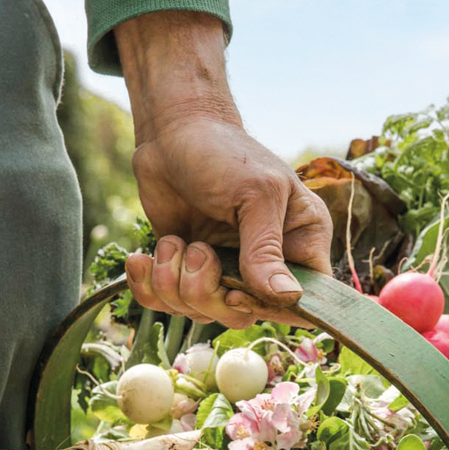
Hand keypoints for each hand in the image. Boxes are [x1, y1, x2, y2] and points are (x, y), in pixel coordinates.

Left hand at [114, 12, 332, 328]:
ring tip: (172, 243)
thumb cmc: (223, 152)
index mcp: (301, 241)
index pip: (304, 301)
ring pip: (204, 313)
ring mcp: (227, 270)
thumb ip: (266, 248)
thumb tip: (288, 297)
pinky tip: (143, 258)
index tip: (236, 291)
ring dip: (175, 283)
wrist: (172, 135)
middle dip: (208, 292)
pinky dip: (150, 286)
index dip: (270, 308)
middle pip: (246, 315)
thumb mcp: (254, 194)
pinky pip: (170, 305)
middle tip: (195, 252)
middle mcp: (268, 263)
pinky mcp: (189, 272)